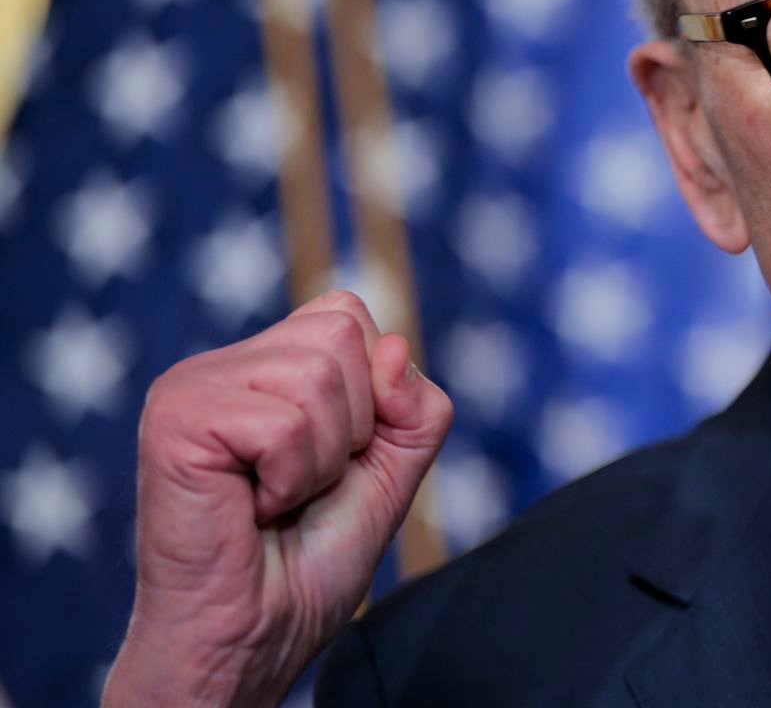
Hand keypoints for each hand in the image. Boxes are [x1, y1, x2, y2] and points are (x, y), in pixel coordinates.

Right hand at [104, 291, 452, 706]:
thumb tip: (395, 347)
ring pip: (319, 374)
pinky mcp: (175, 419)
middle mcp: (222, 364)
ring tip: (275, 498)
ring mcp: (192, 387)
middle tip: (302, 484)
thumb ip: (413, 405)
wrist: (254, 637)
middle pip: (342, 333)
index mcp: (264, 364)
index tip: (338, 459)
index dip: (374, 392)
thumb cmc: (310, 560)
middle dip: (352, 425)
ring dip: (320, 459)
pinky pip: (284, 424)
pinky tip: (250, 509)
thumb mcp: (392, 470)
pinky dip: (289, 479)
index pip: (349, 315)